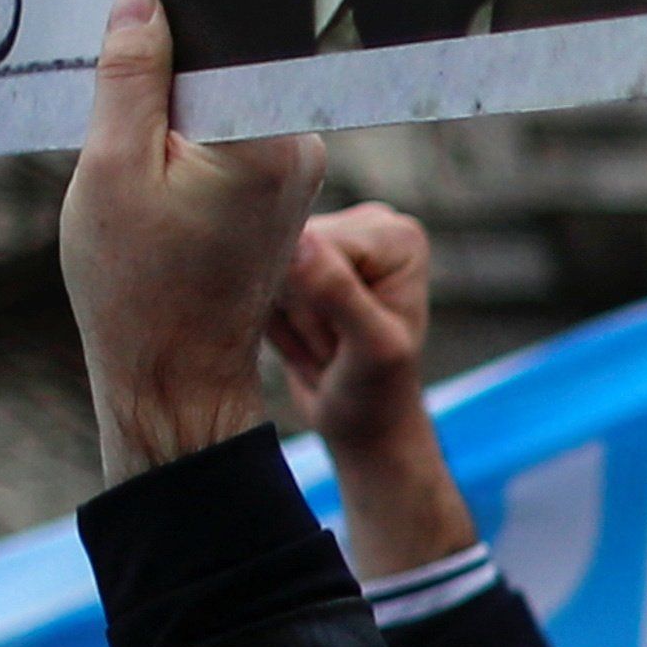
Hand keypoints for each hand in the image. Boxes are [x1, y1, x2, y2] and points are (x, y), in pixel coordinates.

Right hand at [59, 0, 324, 481]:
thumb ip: (129, 81)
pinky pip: (225, 133)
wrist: (174, 377)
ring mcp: (293, 168)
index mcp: (268, 135)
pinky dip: (180, 137)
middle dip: (163, 64)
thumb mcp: (113, 171)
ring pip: (219, 99)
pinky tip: (142, 164)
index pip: (230, 31)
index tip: (129, 9)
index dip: (172, 14)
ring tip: (122, 135)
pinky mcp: (275, 189)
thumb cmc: (138, 289)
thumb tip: (140, 4)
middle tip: (108, 78)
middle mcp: (298, 144)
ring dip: (166, 105)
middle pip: (225, 63)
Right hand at [270, 205, 472, 574]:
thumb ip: (340, 294)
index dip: (314, 299)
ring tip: (323, 345)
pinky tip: (302, 339)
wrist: (362, 423)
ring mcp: (328, 240)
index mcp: (395, 234)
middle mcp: (364, 223)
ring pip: (263, 267)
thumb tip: (302, 240)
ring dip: (285, 318)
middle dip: (299, 309)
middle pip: (285, 249)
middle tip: (334, 347)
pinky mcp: (295, 264)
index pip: (317, 242)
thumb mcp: (370, 348)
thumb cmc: (378, 392)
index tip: (345, 340)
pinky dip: (270, 321)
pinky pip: (251, 283)